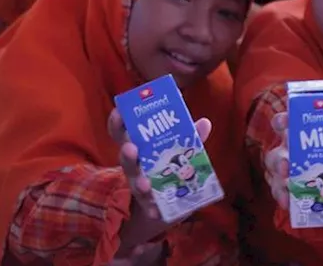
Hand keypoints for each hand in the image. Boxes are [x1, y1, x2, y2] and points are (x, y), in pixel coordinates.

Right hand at [107, 110, 212, 240]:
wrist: (169, 204)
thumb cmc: (170, 168)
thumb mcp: (180, 151)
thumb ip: (190, 137)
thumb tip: (204, 122)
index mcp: (139, 146)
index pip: (123, 132)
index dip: (118, 122)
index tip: (119, 112)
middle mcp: (135, 166)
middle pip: (126, 157)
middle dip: (127, 153)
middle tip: (131, 148)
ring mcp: (140, 186)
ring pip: (135, 182)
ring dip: (139, 182)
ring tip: (145, 184)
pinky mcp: (149, 206)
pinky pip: (149, 207)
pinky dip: (152, 209)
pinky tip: (157, 211)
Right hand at [263, 111, 322, 209]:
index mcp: (298, 135)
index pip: (284, 124)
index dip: (282, 121)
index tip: (284, 122)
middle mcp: (286, 152)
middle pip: (275, 152)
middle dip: (279, 160)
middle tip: (286, 164)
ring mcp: (283, 171)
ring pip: (275, 173)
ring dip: (279, 178)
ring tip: (288, 182)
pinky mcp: (283, 188)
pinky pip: (278, 192)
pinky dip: (283, 197)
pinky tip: (288, 203)